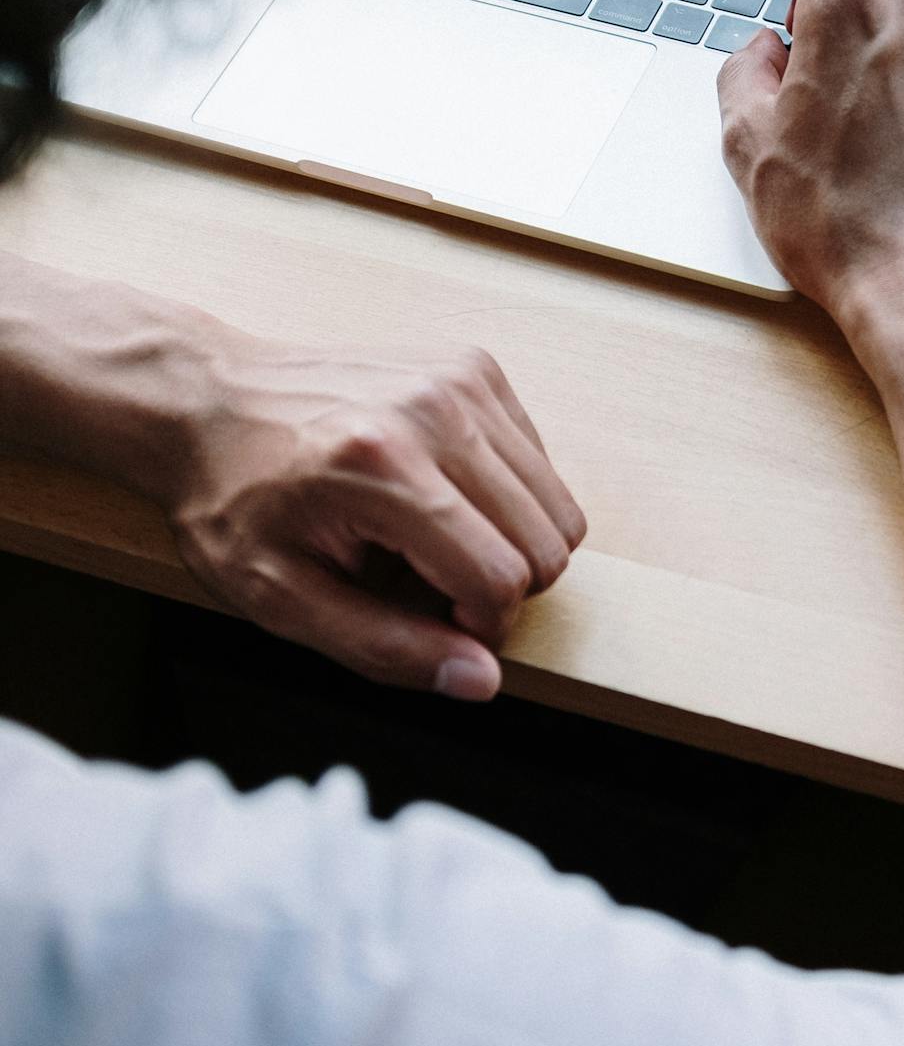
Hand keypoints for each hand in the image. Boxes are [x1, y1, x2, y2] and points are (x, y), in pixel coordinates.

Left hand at [163, 339, 584, 698]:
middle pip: (546, 543)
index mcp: (382, 469)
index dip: (478, 628)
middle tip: (429, 585)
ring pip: (557, 506)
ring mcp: (461, 380)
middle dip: (501, 588)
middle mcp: (435, 412)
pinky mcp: (474, 367)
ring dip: (509, 543)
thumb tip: (481, 679)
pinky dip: (506, 497)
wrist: (205, 399)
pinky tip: (441, 496)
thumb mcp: (280, 597)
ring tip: (433, 540)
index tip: (433, 625)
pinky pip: (539, 464)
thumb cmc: (232, 499)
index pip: (499, 579)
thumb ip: (384, 647)